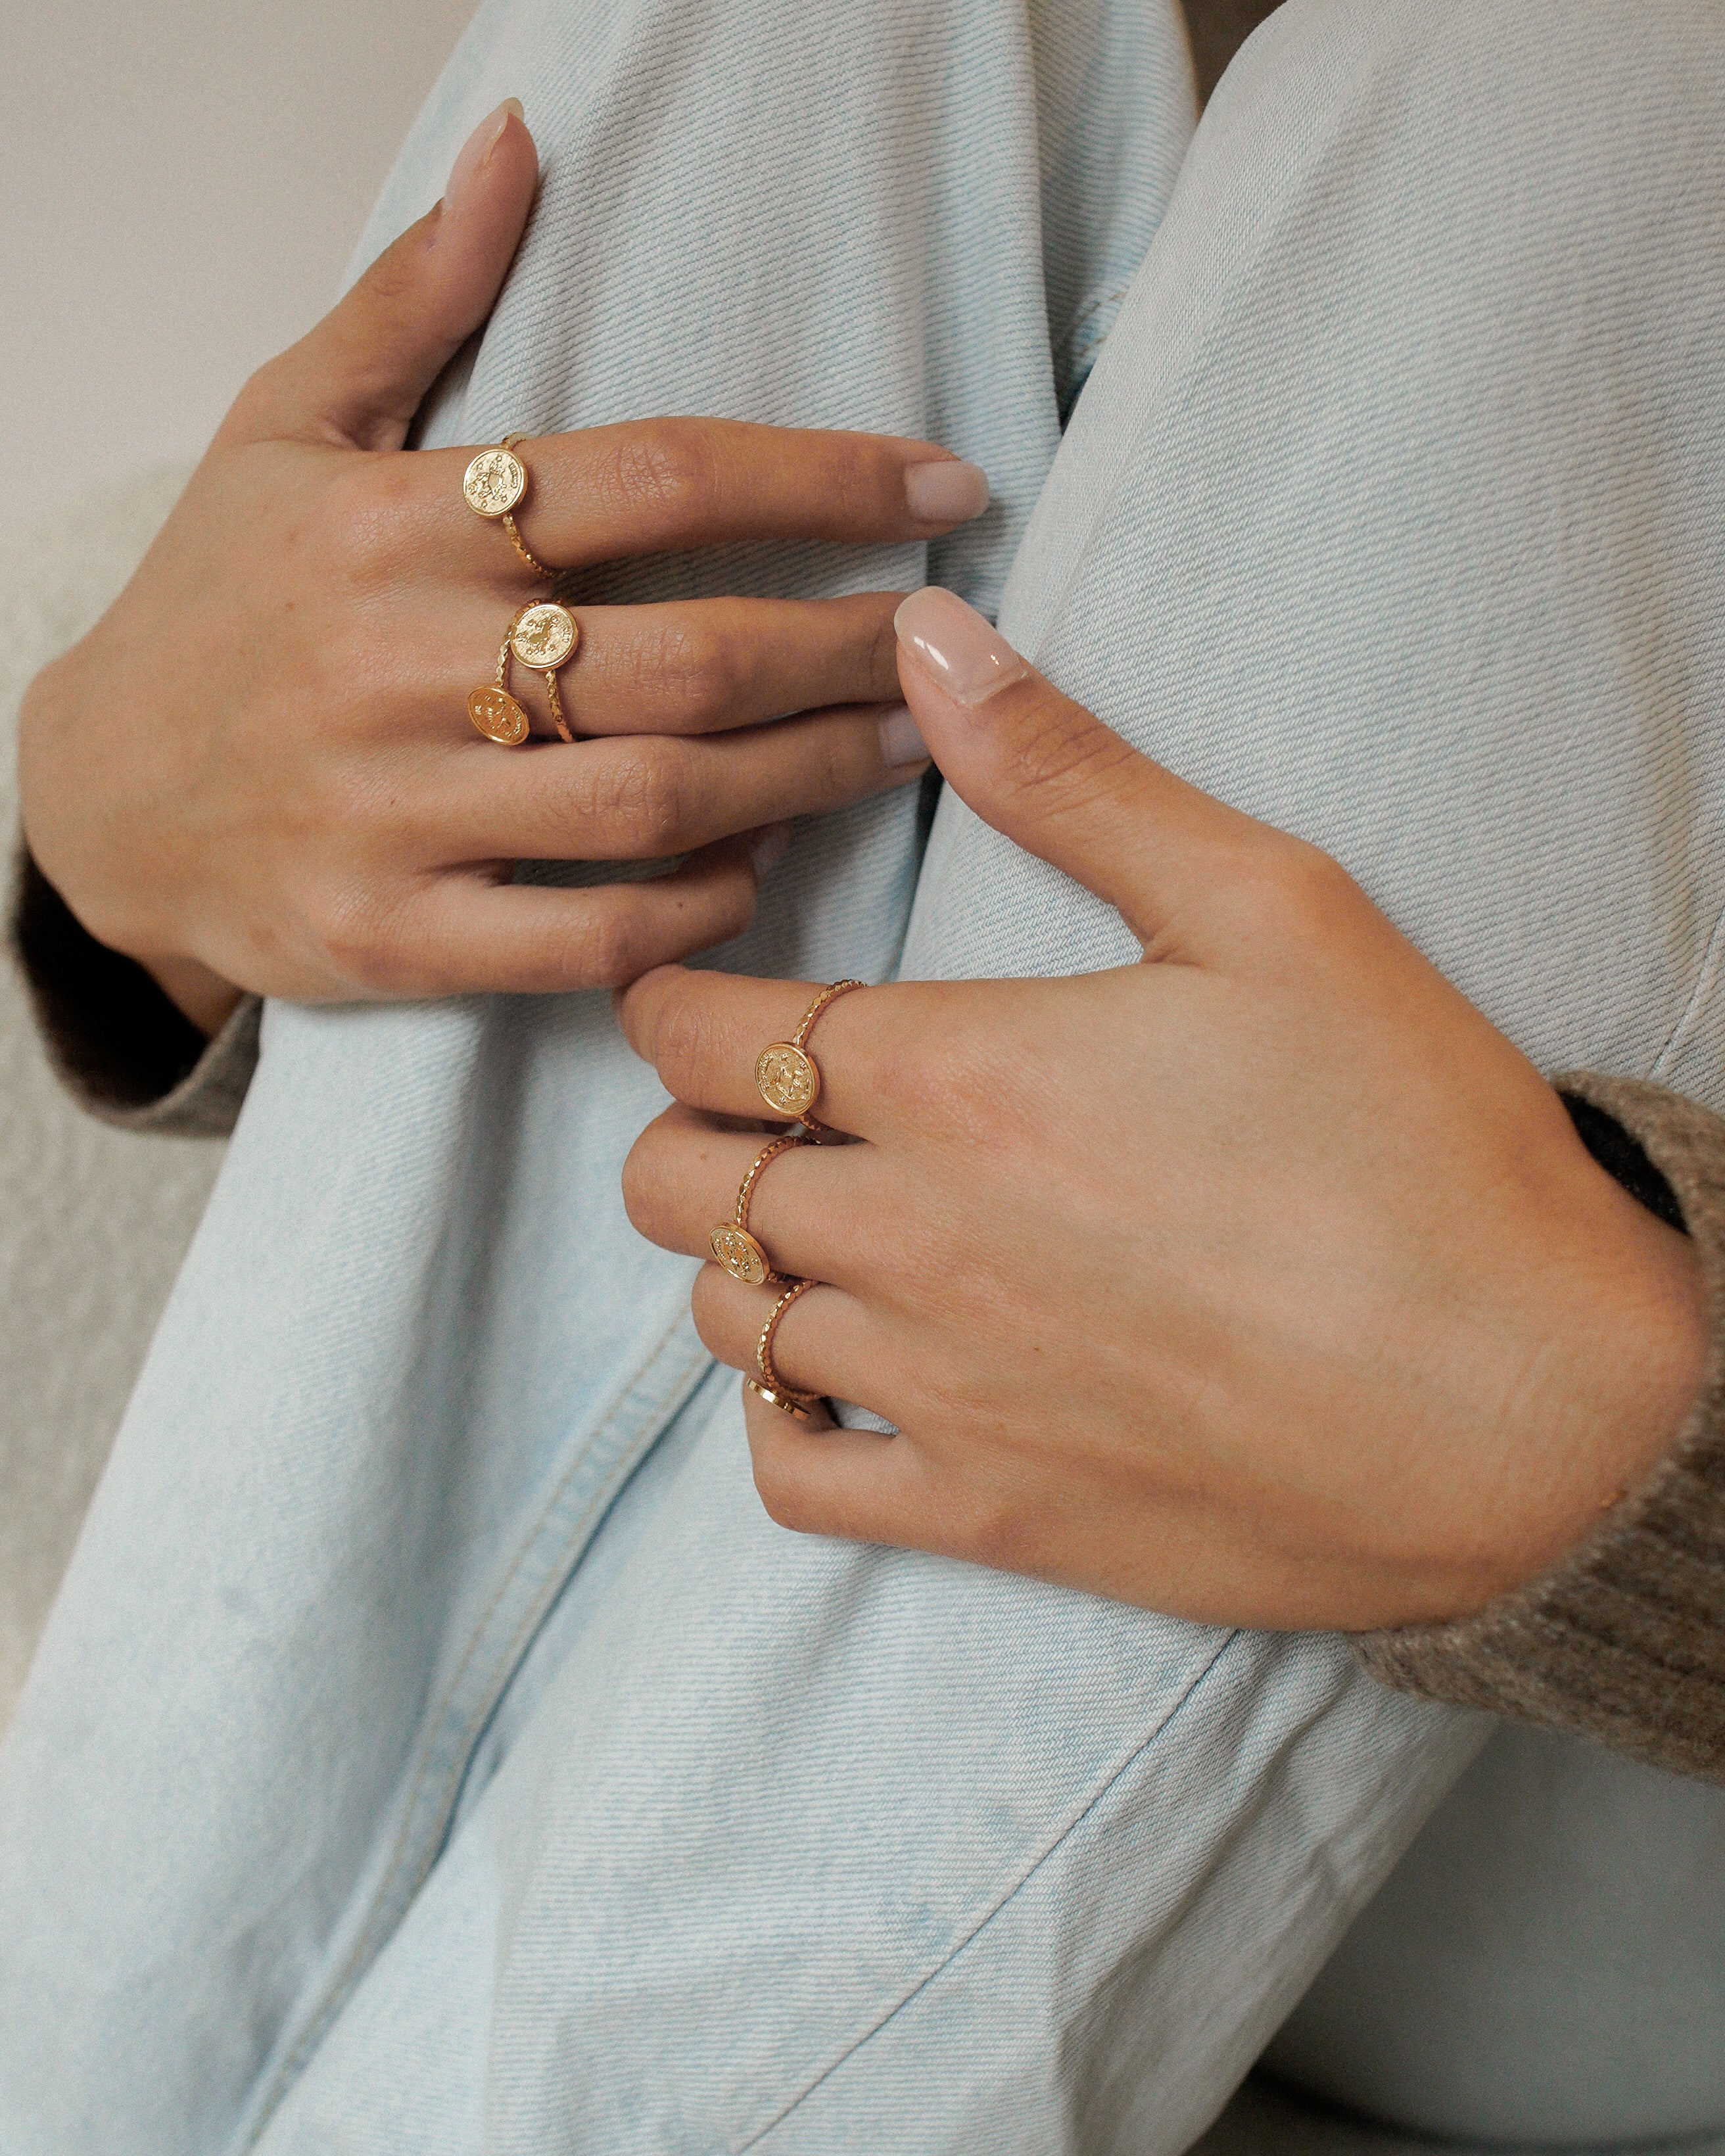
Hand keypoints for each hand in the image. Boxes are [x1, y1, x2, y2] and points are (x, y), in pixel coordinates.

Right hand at [18, 101, 983, 1035]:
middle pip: (687, 655)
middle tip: (938, 647)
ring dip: (803, 779)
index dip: (825, 479)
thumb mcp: (284, 427)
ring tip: (892, 750)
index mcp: (399, 525)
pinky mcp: (392, 937)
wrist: (96, 801)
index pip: (656, 477)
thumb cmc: (217, 608)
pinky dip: (693, 909)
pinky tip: (759, 868)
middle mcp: (404, 666)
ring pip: (657, 801)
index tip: (945, 486)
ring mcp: (396, 812)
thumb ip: (411, 297)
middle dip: (843, 651)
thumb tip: (515, 143)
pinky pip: (584, 936)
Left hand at [619, 587, 1707, 1631]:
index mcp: (956, 1076)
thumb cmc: (1418, 1146)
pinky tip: (841, 1376)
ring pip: (721, 1320)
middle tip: (759, 1104)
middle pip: (673, 1179)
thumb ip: (1072, 772)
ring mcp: (940, 1387)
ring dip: (737, 1259)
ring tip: (816, 1226)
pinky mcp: (988, 1513)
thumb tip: (927, 639)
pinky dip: (781, 1421)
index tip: (703, 990)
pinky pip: (791, 1479)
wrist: (1539, 1405)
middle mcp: (911, 1235)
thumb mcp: (1267, 906)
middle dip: (686, 1124)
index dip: (668, 999)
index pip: (695, 1030)